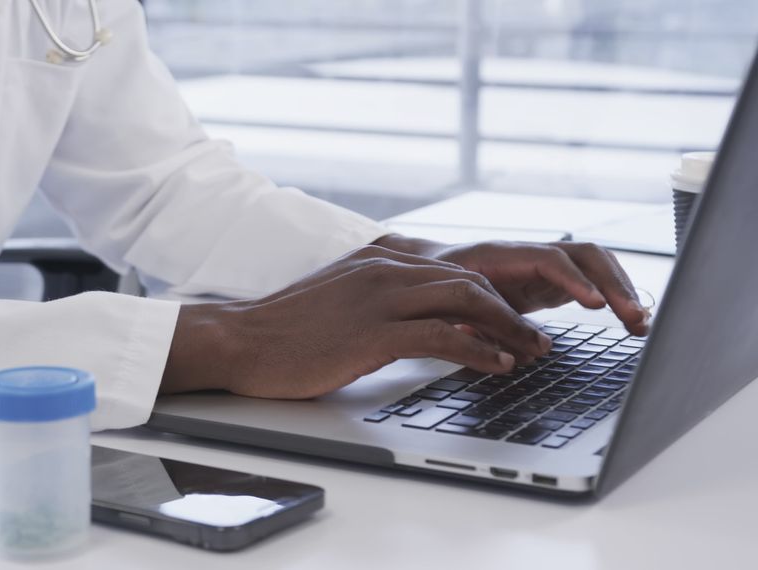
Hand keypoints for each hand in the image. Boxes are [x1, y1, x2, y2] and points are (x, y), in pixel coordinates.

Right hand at [160, 246, 551, 398]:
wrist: (240, 340)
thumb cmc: (286, 331)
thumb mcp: (340, 302)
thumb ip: (378, 300)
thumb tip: (414, 320)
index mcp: (379, 261)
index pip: (453, 269)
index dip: (493, 295)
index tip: (516, 321)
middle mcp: (384, 270)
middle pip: (469, 280)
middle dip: (511, 311)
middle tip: (538, 339)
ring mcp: (378, 297)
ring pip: (464, 300)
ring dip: (507, 328)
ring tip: (533, 352)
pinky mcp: (371, 331)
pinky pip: (440, 335)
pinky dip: (478, 350)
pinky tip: (498, 365)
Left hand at [375, 236, 649, 335]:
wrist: (425, 267)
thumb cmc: (435, 287)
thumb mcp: (450, 307)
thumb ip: (480, 327)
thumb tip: (518, 354)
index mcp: (504, 256)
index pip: (551, 260)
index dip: (576, 281)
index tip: (598, 305)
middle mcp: (531, 255)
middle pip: (586, 256)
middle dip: (614, 284)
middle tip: (634, 318)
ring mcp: (544, 266)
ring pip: (595, 265)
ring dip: (622, 289)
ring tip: (640, 323)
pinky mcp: (551, 281)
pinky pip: (591, 281)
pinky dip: (614, 296)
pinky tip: (630, 321)